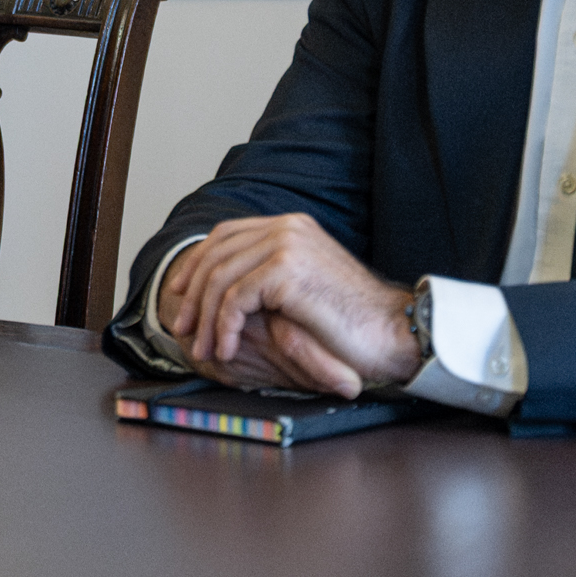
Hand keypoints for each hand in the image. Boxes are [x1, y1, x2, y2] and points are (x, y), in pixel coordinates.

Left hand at [157, 213, 418, 399]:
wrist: (395, 332)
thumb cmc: (355, 322)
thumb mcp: (306, 288)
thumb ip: (272, 276)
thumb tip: (227, 290)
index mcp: (291, 225)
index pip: (227, 234)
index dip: (198, 262)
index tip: (180, 292)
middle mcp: (287, 227)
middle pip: (217, 253)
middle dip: (193, 293)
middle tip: (182, 327)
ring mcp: (287, 244)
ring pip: (221, 278)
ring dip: (206, 318)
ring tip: (204, 350)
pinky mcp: (286, 270)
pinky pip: (236, 299)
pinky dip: (225, 327)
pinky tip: (227, 350)